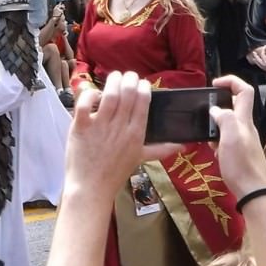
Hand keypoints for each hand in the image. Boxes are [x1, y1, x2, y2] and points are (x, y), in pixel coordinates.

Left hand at [66, 71, 177, 198]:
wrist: (91, 188)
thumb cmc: (116, 173)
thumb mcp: (141, 158)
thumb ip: (162, 149)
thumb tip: (183, 146)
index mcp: (136, 133)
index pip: (144, 101)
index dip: (144, 87)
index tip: (142, 84)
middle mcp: (120, 127)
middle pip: (128, 93)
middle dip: (130, 79)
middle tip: (128, 76)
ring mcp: (100, 126)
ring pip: (110, 95)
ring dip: (113, 81)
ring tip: (115, 77)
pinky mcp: (81, 128)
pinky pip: (85, 104)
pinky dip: (89, 94)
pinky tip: (93, 94)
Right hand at [209, 75, 265, 198]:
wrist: (253, 192)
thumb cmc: (242, 165)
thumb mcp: (231, 137)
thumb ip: (224, 118)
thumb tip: (216, 109)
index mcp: (244, 119)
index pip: (244, 90)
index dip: (231, 81)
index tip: (214, 84)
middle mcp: (245, 127)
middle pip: (236, 105)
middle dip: (219, 103)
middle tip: (204, 110)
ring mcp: (243, 140)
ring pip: (229, 122)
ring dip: (216, 123)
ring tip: (204, 130)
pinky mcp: (239, 153)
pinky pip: (226, 138)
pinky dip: (216, 139)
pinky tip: (210, 148)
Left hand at [249, 45, 265, 77]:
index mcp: (265, 63)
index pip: (263, 55)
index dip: (264, 50)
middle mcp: (264, 66)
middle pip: (258, 60)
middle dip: (256, 56)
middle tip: (254, 53)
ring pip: (259, 64)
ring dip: (256, 61)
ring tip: (254, 59)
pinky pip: (261, 66)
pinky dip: (259, 64)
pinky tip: (261, 64)